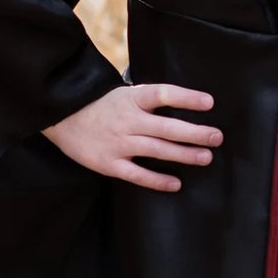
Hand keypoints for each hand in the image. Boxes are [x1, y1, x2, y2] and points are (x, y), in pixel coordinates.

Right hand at [43, 81, 221, 192]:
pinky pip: (137, 175)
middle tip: (217, 137)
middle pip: (167, 127)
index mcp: (131, 99)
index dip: (187, 98)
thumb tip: (184, 101)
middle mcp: (127, 120)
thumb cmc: (100, 105)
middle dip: (195, 133)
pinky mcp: (109, 164)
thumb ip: (148, 99)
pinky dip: (157, 180)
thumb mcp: (123, 93)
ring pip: (157, 150)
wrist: (60, 117)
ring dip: (184, 154)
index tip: (209, 103)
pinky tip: (176, 183)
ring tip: (206, 157)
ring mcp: (118, 143)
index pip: (163, 94)